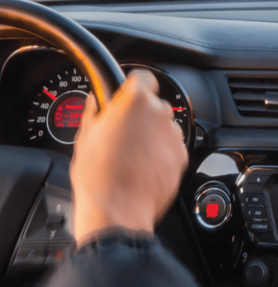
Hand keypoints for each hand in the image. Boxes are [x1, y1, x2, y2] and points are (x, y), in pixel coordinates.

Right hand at [71, 70, 187, 246]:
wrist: (117, 210)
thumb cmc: (98, 175)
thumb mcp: (85, 136)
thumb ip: (95, 111)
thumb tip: (96, 102)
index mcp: (135, 101)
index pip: (144, 77)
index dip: (135, 86)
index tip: (130, 94)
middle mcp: (160, 114)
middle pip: (154, 105)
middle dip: (142, 116)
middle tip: (124, 134)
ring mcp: (174, 136)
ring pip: (165, 128)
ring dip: (153, 136)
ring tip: (133, 155)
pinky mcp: (183, 157)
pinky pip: (172, 148)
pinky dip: (162, 154)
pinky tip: (144, 167)